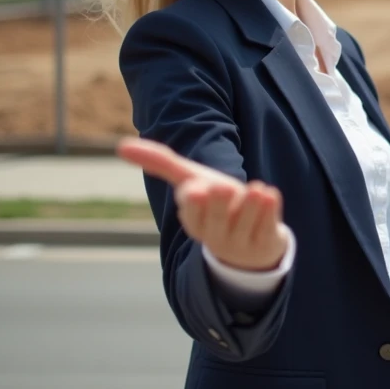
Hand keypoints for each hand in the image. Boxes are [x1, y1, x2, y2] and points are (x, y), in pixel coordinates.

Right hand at [116, 137, 289, 271]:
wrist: (252, 243)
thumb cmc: (216, 202)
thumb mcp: (190, 180)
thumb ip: (161, 163)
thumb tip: (120, 146)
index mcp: (194, 222)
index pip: (191, 214)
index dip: (194, 201)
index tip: (195, 188)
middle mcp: (216, 235)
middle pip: (215, 220)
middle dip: (218, 203)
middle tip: (220, 186)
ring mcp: (242, 242)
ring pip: (245, 221)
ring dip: (250, 203)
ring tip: (255, 189)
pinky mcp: (266, 242)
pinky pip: (268, 224)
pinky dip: (269, 207)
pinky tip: (268, 194)